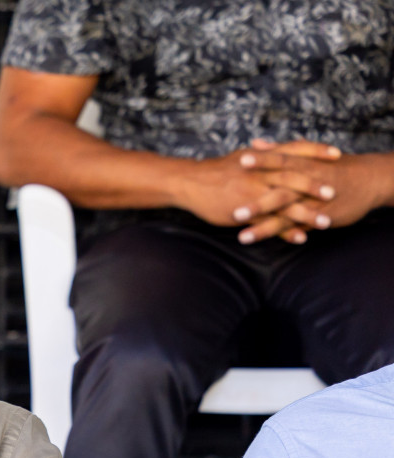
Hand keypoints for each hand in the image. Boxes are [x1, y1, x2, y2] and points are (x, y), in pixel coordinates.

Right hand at [173, 141, 339, 230]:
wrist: (189, 182)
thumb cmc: (215, 172)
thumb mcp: (241, 157)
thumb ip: (261, 156)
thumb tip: (273, 150)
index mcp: (262, 158)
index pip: (294, 150)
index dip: (316, 151)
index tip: (336, 153)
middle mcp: (260, 173)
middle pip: (294, 177)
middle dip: (315, 185)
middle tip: (335, 191)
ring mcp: (252, 192)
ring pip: (285, 203)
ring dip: (307, 214)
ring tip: (325, 223)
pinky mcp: (244, 211)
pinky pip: (269, 222)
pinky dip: (286, 231)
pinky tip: (300, 238)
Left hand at [237, 142, 391, 242]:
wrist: (366, 179)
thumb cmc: (331, 166)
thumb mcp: (306, 155)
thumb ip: (278, 151)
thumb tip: (255, 144)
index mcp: (301, 164)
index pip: (280, 160)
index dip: (262, 160)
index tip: (240, 160)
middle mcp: (306, 182)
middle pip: (280, 191)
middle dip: (257, 203)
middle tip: (234, 213)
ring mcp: (312, 201)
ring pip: (287, 214)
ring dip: (265, 227)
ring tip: (242, 237)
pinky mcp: (319, 216)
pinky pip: (301, 227)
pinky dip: (289, 235)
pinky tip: (270, 246)